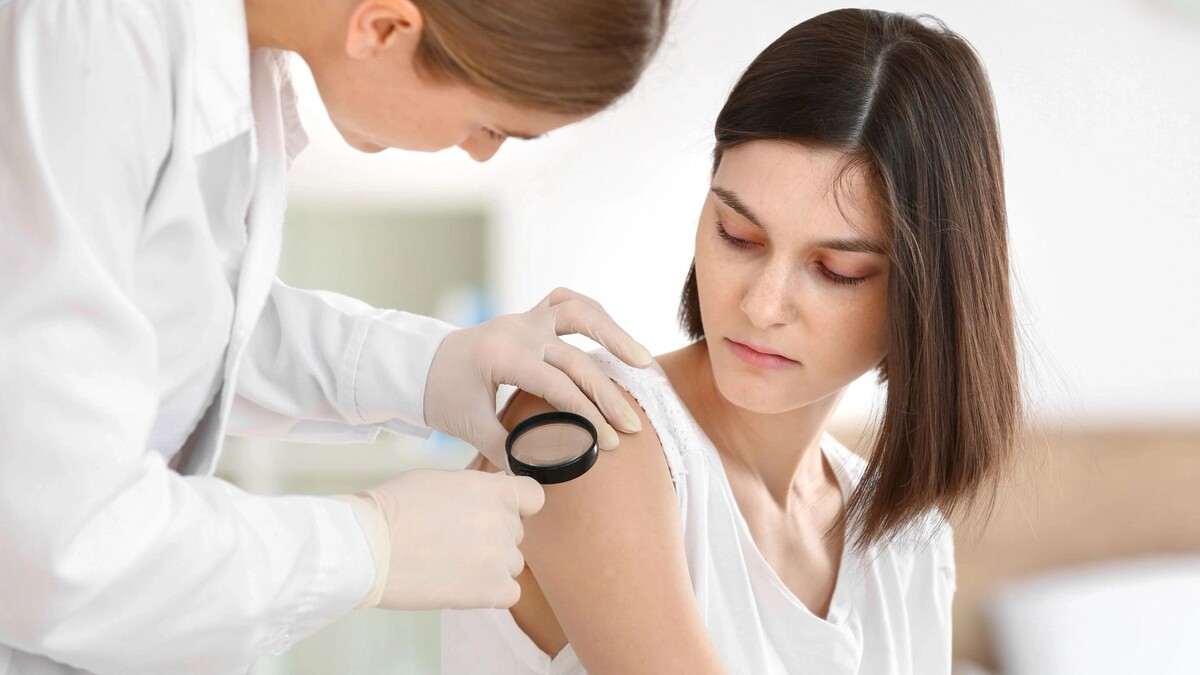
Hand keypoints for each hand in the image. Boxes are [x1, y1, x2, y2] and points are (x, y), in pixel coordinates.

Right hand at [356, 469, 544, 609]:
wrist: (370, 545)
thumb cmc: (394, 508)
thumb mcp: (441, 481)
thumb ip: (474, 490)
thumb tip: (488, 498)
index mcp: (493, 490)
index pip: (533, 497)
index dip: (518, 506)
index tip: (498, 513)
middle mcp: (504, 522)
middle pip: (515, 533)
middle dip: (493, 537)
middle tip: (456, 542)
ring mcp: (501, 557)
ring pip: (512, 564)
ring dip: (490, 566)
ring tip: (452, 566)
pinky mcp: (491, 590)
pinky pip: (510, 593)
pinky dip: (491, 592)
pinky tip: (463, 586)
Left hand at [424, 287, 652, 470]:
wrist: (420, 365)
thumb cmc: (443, 396)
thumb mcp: (470, 427)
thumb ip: (507, 449)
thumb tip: (542, 475)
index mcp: (502, 357)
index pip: (557, 386)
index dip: (586, 416)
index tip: (608, 443)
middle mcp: (517, 331)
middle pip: (575, 358)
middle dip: (607, 395)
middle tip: (632, 426)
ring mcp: (525, 318)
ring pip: (579, 313)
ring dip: (614, 334)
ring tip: (643, 362)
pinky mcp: (530, 316)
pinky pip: (567, 302)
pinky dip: (595, 314)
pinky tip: (617, 335)